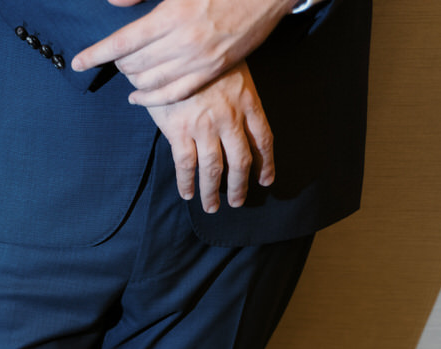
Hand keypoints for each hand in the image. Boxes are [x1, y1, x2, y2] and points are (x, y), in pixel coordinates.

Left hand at [73, 0, 293, 106]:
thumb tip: (114, 3)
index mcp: (171, 14)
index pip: (122, 41)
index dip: (96, 54)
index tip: (78, 63)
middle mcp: (183, 41)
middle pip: (133, 64)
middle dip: (116, 64)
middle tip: (111, 58)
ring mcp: (198, 60)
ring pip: (149, 82)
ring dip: (131, 79)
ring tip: (125, 73)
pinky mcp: (212, 72)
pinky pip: (173, 94)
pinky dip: (150, 99)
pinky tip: (137, 97)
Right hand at [146, 63, 273, 212]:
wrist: (174, 50)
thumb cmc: (204, 58)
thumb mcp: (233, 71)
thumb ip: (238, 97)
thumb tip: (240, 122)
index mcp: (248, 102)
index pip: (264, 139)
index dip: (266, 163)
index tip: (266, 180)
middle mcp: (230, 117)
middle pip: (241, 160)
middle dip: (240, 185)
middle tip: (238, 201)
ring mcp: (205, 126)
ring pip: (214, 167)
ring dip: (214, 191)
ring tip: (212, 206)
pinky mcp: (180, 130)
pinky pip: (186, 164)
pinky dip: (187, 182)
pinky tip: (188, 193)